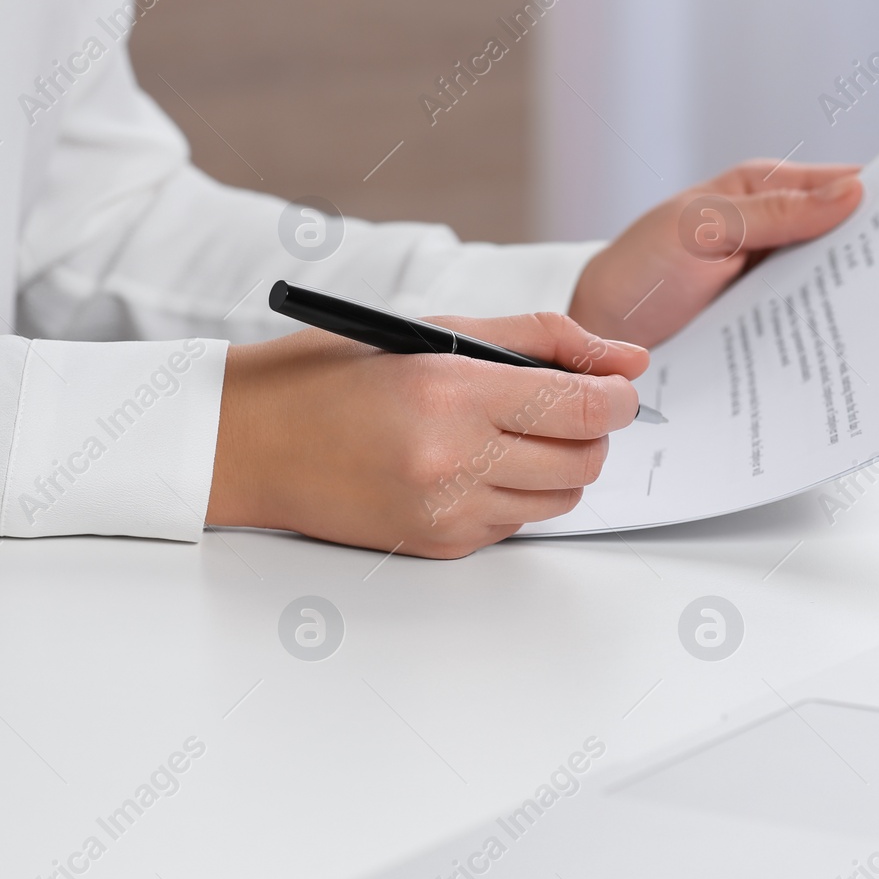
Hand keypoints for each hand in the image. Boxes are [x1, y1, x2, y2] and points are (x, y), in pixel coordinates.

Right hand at [205, 312, 649, 557]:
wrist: (250, 443)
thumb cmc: (334, 376)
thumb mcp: (434, 332)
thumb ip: (541, 340)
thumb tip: (627, 360)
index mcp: (450, 393)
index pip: (583, 407)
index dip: (617, 395)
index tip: (619, 386)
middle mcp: (451, 461)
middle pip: (584, 460)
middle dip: (591, 430)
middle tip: (561, 404)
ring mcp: (445, 513)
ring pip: (559, 499)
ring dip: (555, 464)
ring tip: (507, 432)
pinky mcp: (439, 546)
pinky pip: (516, 524)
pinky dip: (513, 493)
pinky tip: (470, 464)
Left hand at [567, 160, 862, 347]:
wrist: (599, 336)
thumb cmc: (640, 270)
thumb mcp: (699, 231)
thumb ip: (773, 214)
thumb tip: (855, 190)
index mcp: (765, 192)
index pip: (845, 183)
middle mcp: (777, 234)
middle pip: (850, 238)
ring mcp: (775, 283)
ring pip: (837, 285)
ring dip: (869, 301)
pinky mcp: (769, 327)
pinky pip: (812, 326)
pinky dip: (836, 335)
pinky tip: (866, 353)